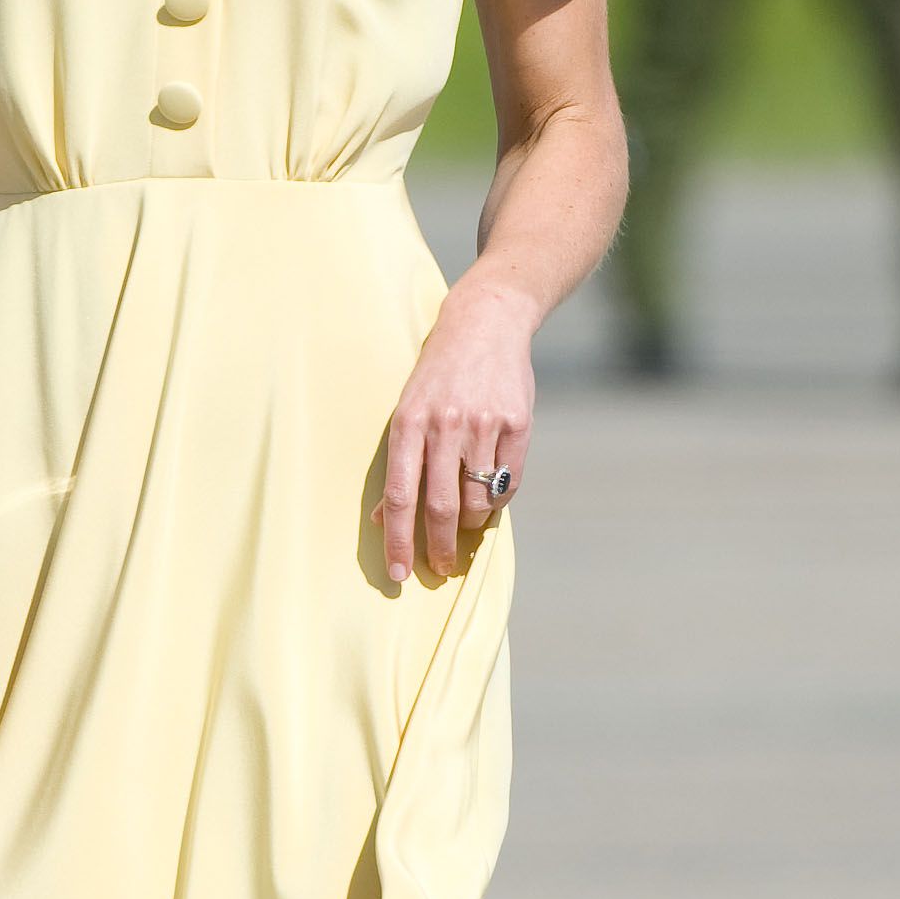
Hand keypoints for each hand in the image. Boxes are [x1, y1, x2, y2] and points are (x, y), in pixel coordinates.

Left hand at [377, 273, 533, 584]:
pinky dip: (497, 502)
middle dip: (437, 548)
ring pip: (477, 501)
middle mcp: (445, 425)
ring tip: (465, 528)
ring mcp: (484, 424)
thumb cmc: (438, 376)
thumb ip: (398, 463)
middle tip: (440, 568)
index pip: (399, 496)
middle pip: (439, 506)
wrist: (486, 322)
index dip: (398, 541)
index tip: (398, 575)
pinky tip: (488, 500)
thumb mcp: (407, 409)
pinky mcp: (517, 423)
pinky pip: (507, 483)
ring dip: (469, 526)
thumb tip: (382, 519)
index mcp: (408, 423)